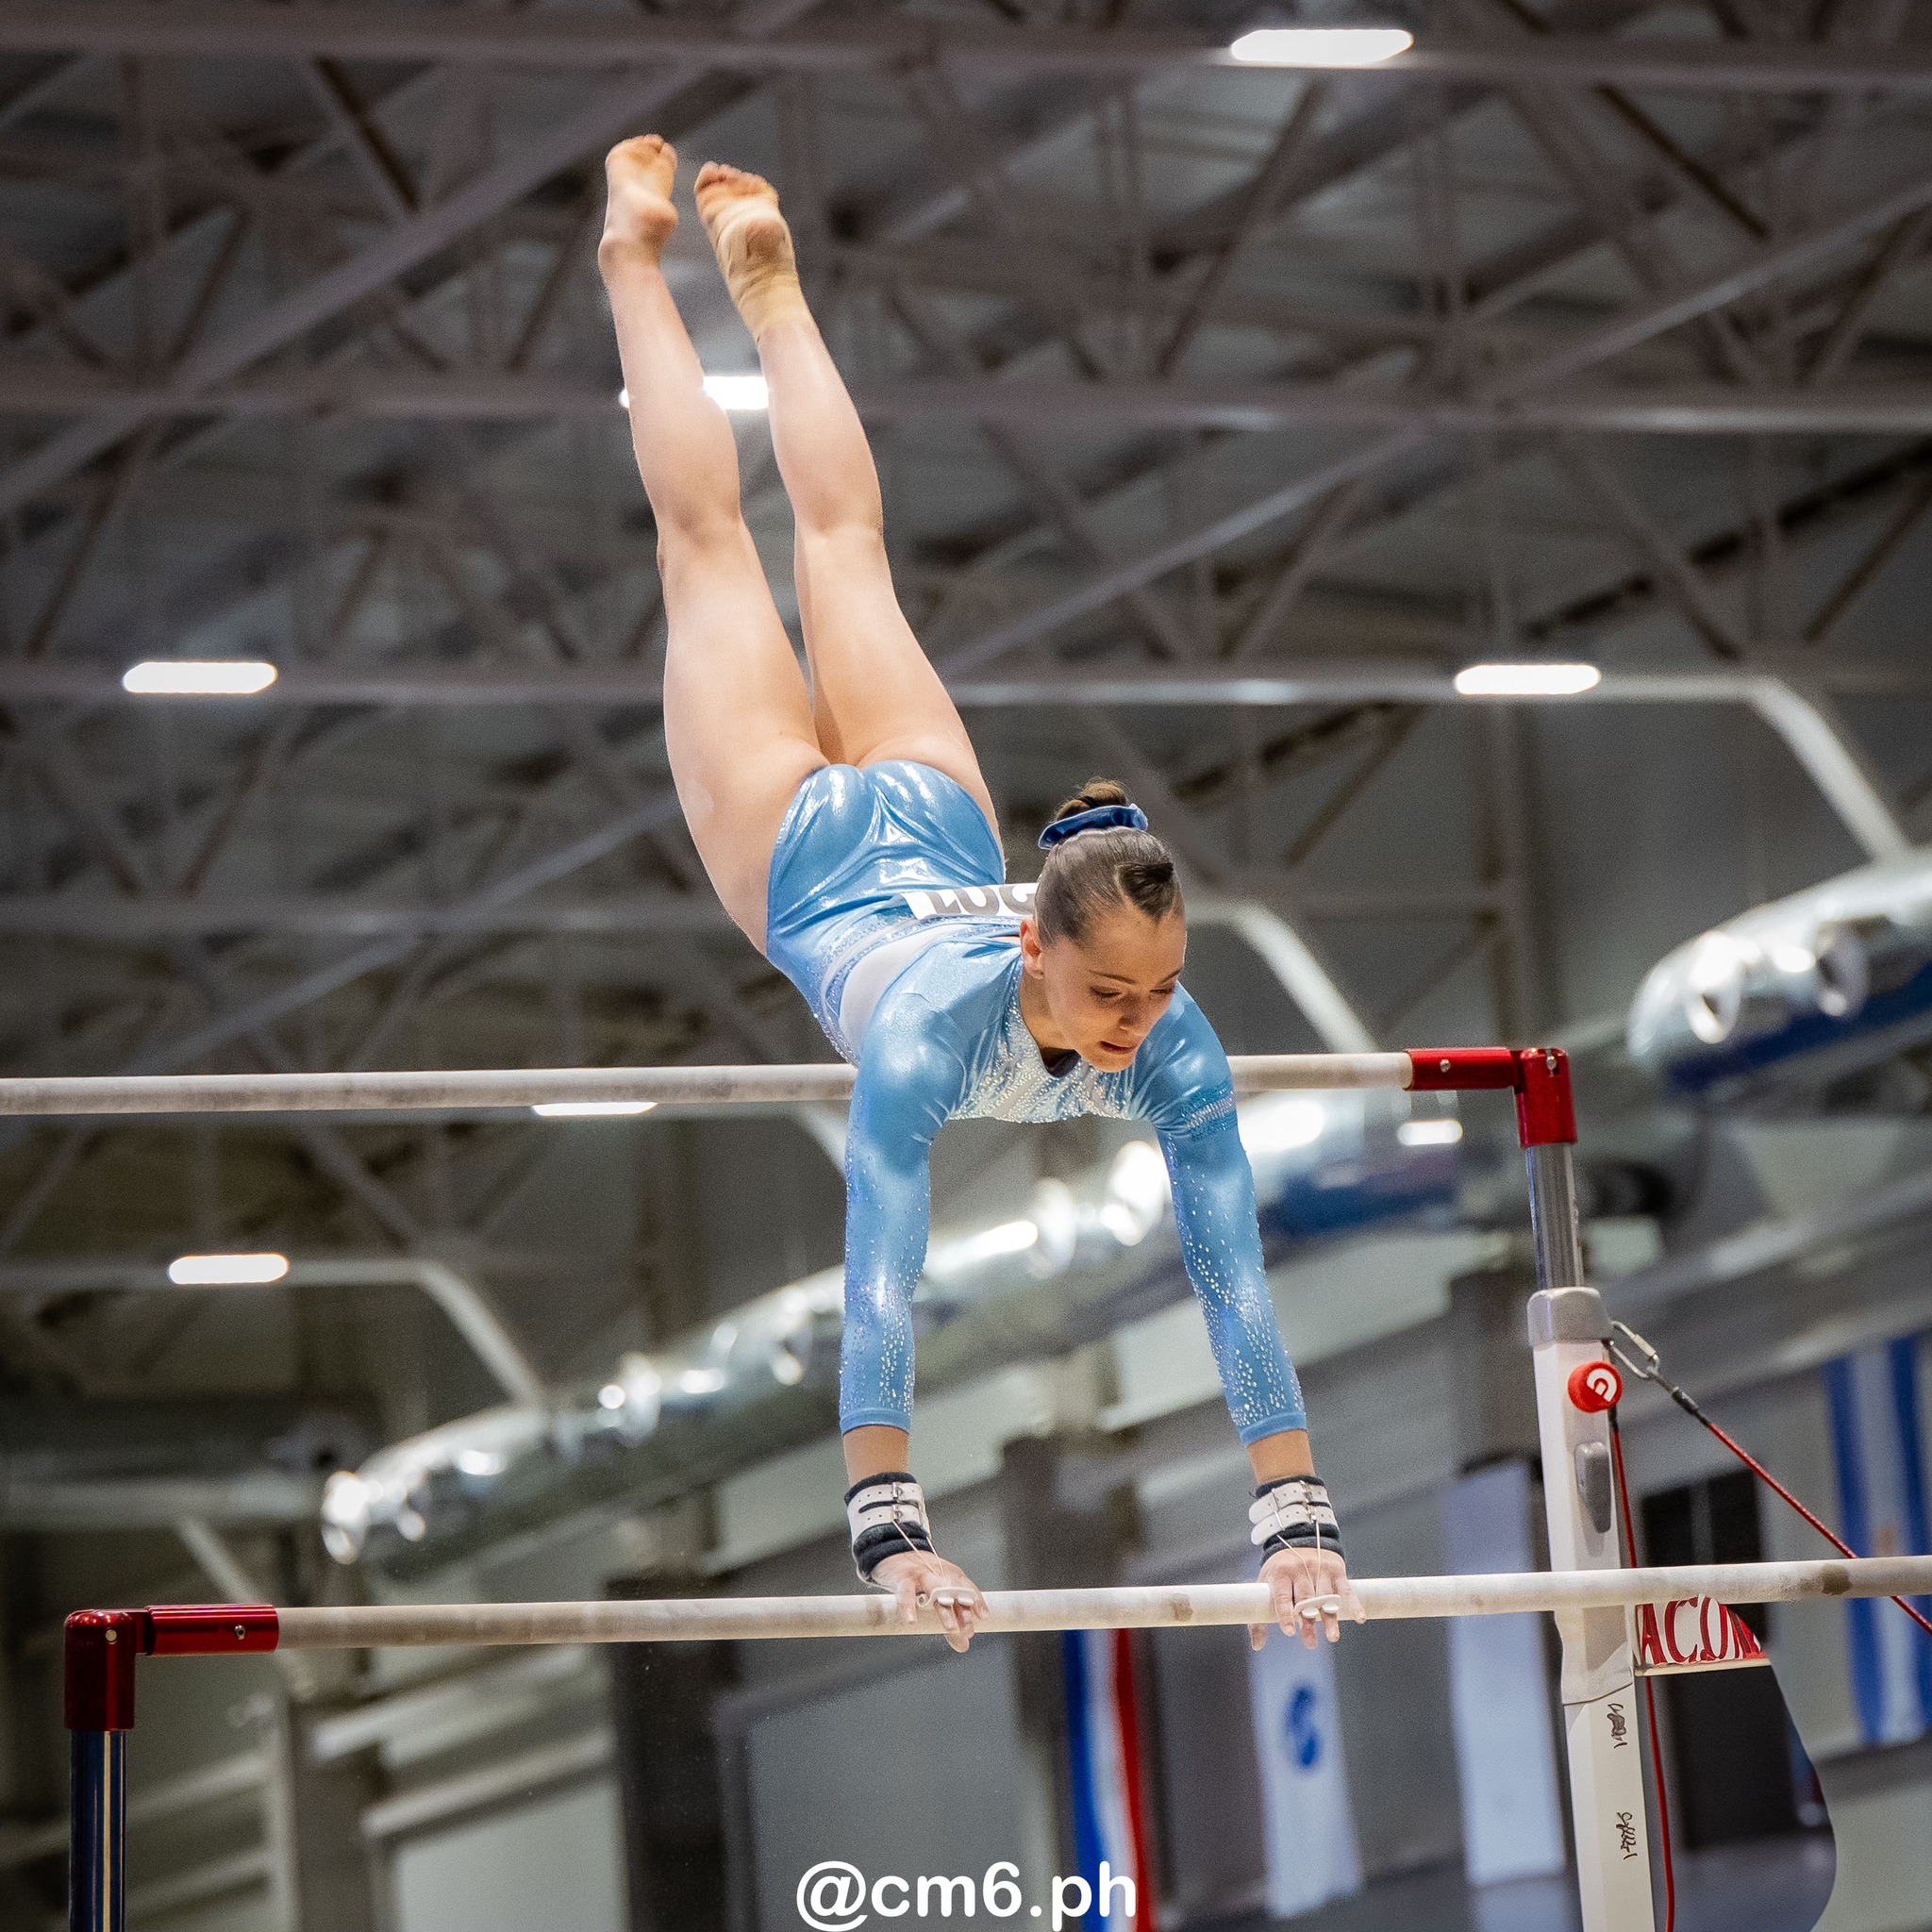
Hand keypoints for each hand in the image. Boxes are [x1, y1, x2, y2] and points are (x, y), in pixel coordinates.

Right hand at [872, 1549, 986, 1653]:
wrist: (896, 1555)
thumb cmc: (921, 1579)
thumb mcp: (939, 1595)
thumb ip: (951, 1619)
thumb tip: (963, 1645)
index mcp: (951, 1576)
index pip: (968, 1588)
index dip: (977, 1601)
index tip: (984, 1617)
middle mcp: (939, 1574)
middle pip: (955, 1591)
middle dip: (963, 1611)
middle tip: (968, 1630)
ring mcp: (921, 1575)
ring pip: (935, 1590)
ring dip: (944, 1610)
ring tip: (950, 1628)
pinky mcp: (903, 1578)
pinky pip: (906, 1593)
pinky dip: (909, 1607)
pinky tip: (912, 1621)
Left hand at [1251, 1547, 1364, 1650]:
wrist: (1299, 1539)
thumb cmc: (1280, 1571)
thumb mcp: (1265, 1585)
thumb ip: (1260, 1617)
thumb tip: (1257, 1646)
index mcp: (1281, 1573)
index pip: (1283, 1596)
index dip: (1285, 1614)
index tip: (1289, 1632)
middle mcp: (1300, 1570)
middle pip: (1305, 1599)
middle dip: (1308, 1622)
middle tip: (1310, 1642)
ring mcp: (1319, 1569)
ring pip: (1325, 1597)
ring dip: (1329, 1618)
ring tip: (1332, 1637)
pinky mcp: (1336, 1571)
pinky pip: (1346, 1589)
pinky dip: (1353, 1604)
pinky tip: (1359, 1617)